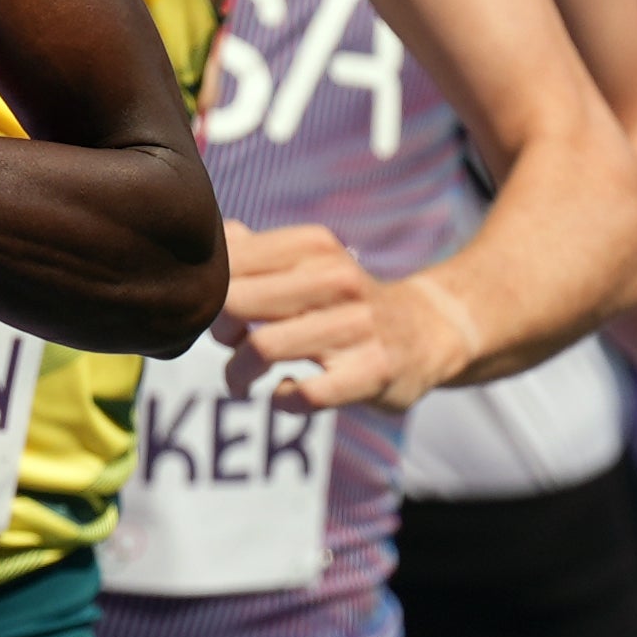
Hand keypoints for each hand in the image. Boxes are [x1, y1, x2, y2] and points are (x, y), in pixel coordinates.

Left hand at [212, 215, 476, 411]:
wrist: (429, 330)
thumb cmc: (345, 300)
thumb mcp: (310, 262)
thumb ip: (255, 251)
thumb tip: (213, 238)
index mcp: (314, 247)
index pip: (231, 263)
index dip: (208, 291)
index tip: (216, 309)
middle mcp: (337, 280)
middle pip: (235, 302)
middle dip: (216, 329)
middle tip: (227, 343)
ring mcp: (357, 327)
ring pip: (262, 348)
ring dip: (237, 371)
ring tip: (240, 378)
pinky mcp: (373, 372)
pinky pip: (305, 394)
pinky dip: (282, 399)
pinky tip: (285, 392)